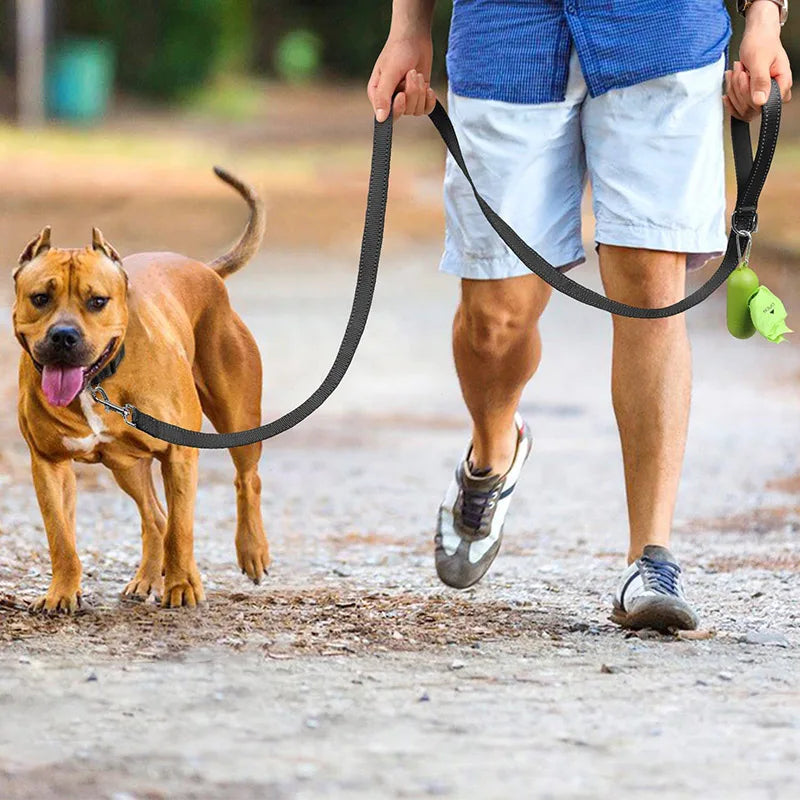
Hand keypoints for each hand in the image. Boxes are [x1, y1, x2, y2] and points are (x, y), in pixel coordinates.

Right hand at [367, 35, 436, 121]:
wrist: (415, 37)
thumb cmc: (398, 51)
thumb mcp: (389, 73)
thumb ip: (383, 96)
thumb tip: (380, 119)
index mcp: (378, 95)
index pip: (387, 116)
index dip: (398, 108)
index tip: (402, 94)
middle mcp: (391, 99)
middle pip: (405, 112)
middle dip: (412, 93)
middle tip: (412, 73)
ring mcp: (406, 99)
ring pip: (416, 110)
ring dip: (420, 91)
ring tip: (417, 73)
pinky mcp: (419, 97)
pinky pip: (426, 109)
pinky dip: (429, 99)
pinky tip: (428, 87)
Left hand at [724, 1, 791, 120]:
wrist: (757, 36)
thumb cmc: (761, 43)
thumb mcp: (759, 60)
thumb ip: (760, 81)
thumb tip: (760, 101)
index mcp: (782, 83)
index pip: (764, 105)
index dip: (749, 95)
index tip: (744, 75)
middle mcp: (775, 93)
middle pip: (751, 108)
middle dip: (739, 89)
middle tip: (740, 70)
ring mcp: (763, 96)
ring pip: (742, 108)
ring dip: (734, 89)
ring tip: (736, 71)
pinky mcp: (752, 97)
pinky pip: (738, 107)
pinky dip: (731, 94)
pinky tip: (730, 82)